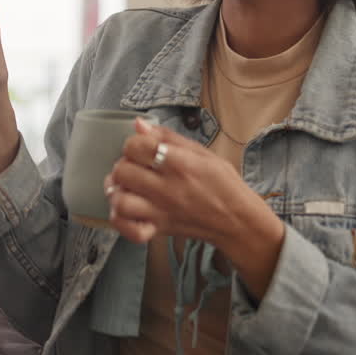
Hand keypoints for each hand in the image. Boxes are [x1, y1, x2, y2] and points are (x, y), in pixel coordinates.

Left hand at [104, 118, 284, 298]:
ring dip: (117, 192)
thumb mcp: (203, 153)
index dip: (134, 143)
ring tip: (126, 187)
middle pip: (123, 172)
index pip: (138, 146)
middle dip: (123, 165)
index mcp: (179, 164)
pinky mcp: (160, 229)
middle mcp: (168, 188)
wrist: (238, 221)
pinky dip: (121, 221)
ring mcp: (162, 211)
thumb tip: (139, 124)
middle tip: (133, 167)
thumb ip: (168, 137)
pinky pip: (130, 230)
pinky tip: (126, 210)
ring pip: (120, 201)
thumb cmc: (223, 185)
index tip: (141, 147)